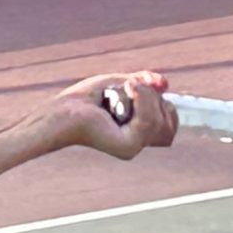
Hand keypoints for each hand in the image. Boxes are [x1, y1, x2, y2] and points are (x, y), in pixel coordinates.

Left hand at [51, 71, 175, 160]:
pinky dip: (142, 99)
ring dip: (147, 96)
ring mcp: (132, 148)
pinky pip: (148, 121)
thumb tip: (166, 85)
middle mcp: (136, 145)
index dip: (166, 107)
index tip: (149, 90)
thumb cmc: (85, 100)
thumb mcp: (120, 84)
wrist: (63, 111)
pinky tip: (128, 88)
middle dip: (156, 100)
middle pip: (168, 126)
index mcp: (136, 134)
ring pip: (159, 121)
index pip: (169, 128)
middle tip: (133, 85)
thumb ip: (145, 84)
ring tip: (127, 85)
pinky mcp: (127, 147)